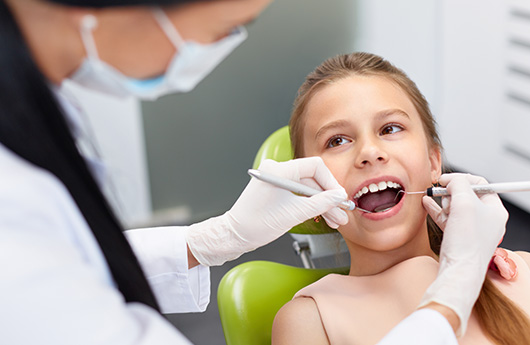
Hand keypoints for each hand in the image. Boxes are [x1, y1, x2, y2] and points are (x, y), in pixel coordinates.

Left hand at [186, 157, 348, 265]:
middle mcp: (276, 170)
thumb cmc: (256, 224)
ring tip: (334, 219)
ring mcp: (275, 179)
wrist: (234, 235)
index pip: (315, 166)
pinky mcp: (275, 189)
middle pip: (312, 179)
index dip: (331, 182)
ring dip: (321, 203)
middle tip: (341, 212)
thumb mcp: (294, 214)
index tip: (340, 197)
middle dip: (328, 197)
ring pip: (306, 188)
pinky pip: (297, 193)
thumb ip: (320, 203)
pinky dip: (309, 204)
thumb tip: (338, 197)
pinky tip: (322, 215)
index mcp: (279, 170)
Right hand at [419, 173, 507, 335]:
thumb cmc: (467, 241)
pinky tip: (426, 203)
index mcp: (495, 210)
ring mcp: (471, 229)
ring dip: (443, 202)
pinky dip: (436, 210)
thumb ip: (459, 185)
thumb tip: (451, 180)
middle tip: (441, 192)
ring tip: (433, 200)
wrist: (458, 271)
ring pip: (455, 206)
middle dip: (451, 192)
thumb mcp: (464, 203)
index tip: (446, 179)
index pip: (480, 184)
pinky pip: (447, 218)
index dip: (462, 179)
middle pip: (466, 195)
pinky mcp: (458, 237)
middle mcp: (485, 219)